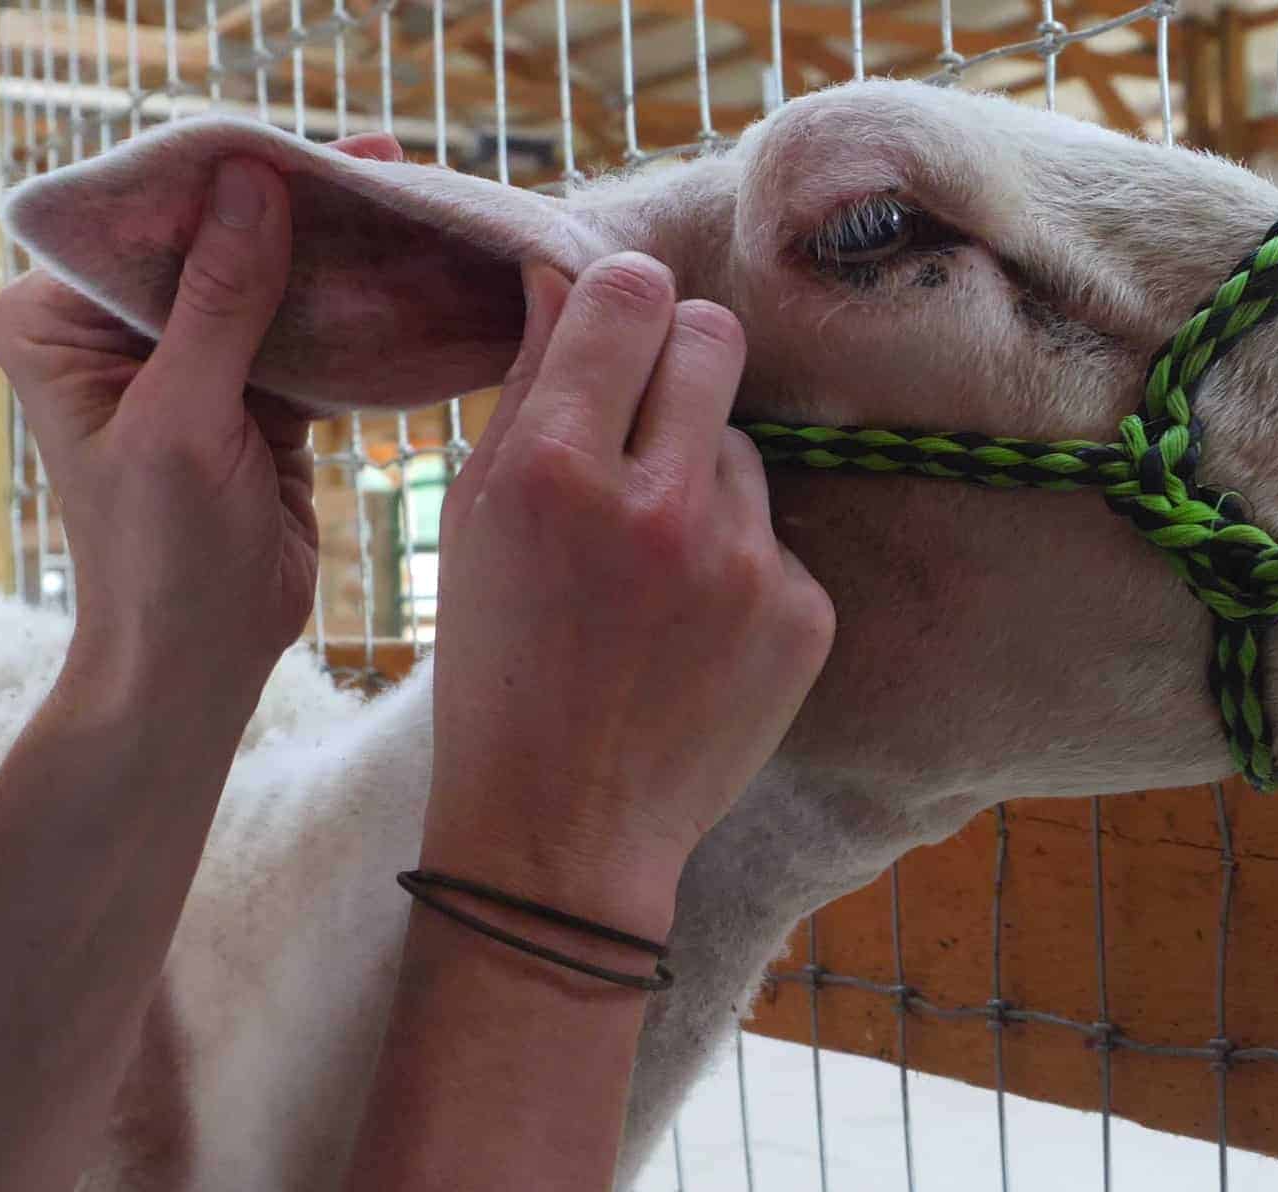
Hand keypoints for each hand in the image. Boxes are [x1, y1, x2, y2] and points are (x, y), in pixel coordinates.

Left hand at [0, 134, 403, 700]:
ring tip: (407, 209)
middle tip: (382, 167)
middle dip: (293, 212)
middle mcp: (110, 331)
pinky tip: (405, 276)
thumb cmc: (161, 560)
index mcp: (55, 322)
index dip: (226, 182)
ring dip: (331, 259)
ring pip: (266, 284)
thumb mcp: (183, 423)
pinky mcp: (249, 397)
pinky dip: (350, 315)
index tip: (313, 153)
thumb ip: (218, 304)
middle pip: (213, 243)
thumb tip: (252, 180)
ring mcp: (185, 363)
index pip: (146, 223)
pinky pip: (303, 335)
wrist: (198, 663)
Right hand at [424, 254, 836, 933]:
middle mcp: (658, 504)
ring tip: (653, 566)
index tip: (613, 330)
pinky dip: (740, 560)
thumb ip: (524, 389)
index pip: (629, 295)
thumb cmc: (499, 671)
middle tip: (644, 420)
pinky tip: (693, 627)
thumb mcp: (474, 524)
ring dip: (701, 474)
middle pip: (713, 336)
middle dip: (678, 360)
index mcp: (554, 470)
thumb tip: (560, 274)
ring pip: (743, 443)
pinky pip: (777, 533)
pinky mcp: (804, 614)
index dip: (619, 302)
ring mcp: (744, 562)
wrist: (565, 831)